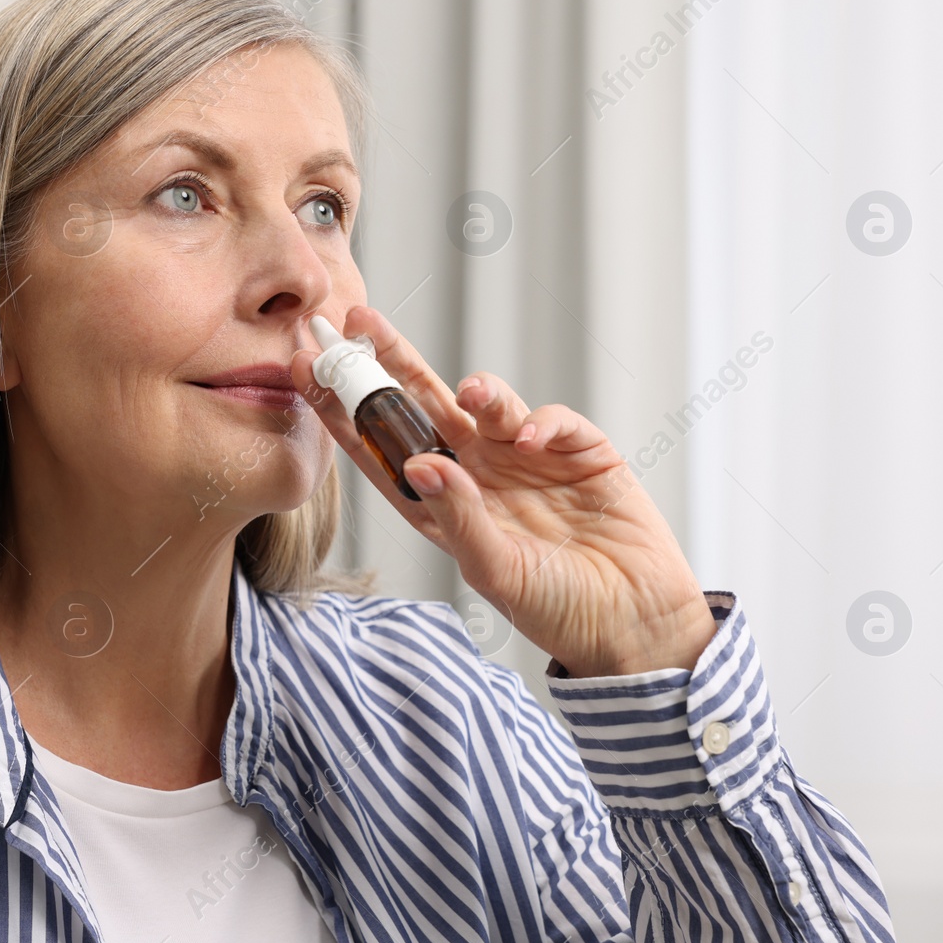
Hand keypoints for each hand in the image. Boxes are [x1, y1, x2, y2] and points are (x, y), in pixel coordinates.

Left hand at [290, 304, 717, 676]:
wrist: (635, 623)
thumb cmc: (558, 607)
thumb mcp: (498, 571)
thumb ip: (457, 517)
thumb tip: (414, 462)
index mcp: (443, 503)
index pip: (381, 449)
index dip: (344, 411)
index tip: (307, 371)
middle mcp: (477, 471)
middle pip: (422, 406)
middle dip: (389, 362)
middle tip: (355, 318)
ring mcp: (526, 458)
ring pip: (486, 402)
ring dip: (476, 389)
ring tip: (472, 393)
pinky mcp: (579, 451)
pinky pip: (552, 420)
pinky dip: (543, 421)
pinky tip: (536, 440)